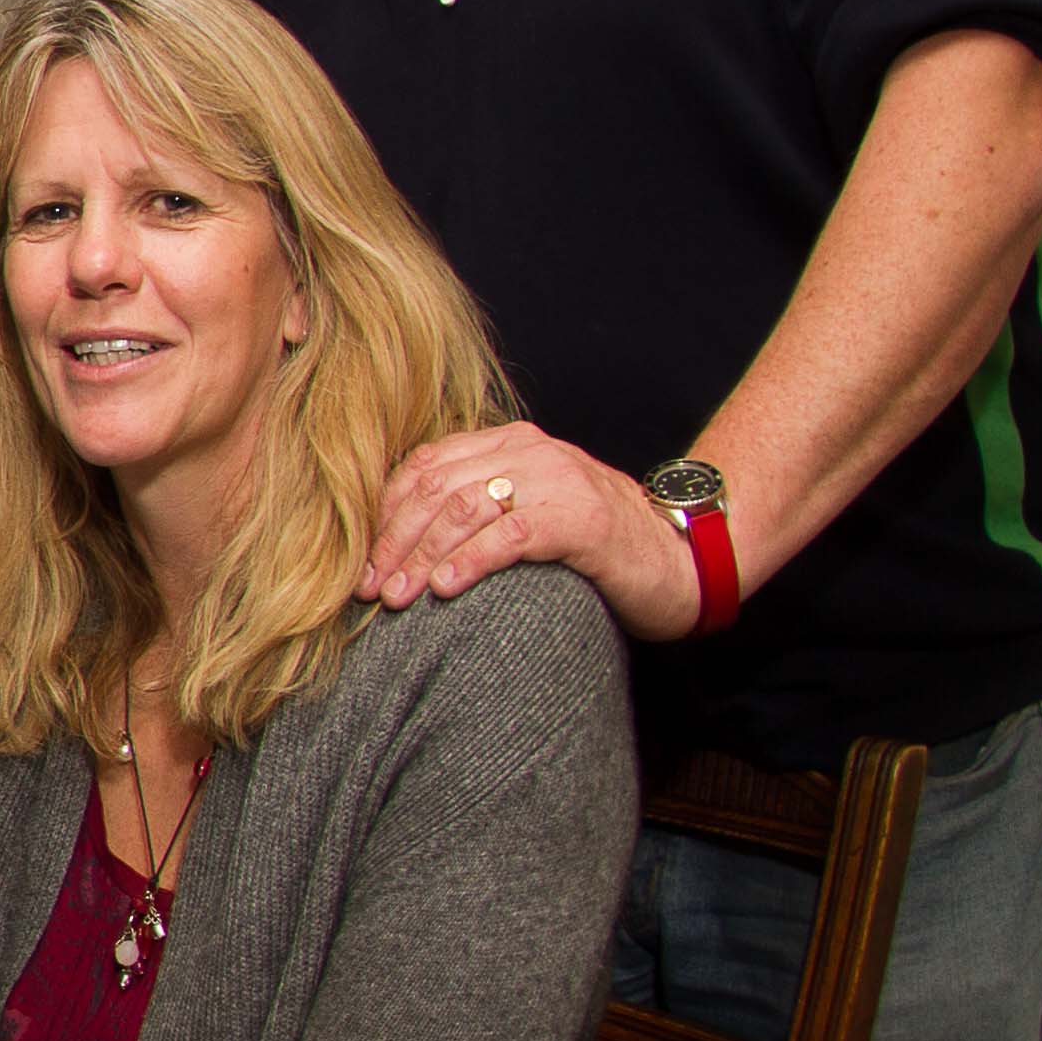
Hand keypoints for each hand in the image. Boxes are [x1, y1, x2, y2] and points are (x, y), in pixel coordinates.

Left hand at [365, 425, 703, 636]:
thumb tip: (395, 543)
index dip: (384, 515)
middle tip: (369, 588)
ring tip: (397, 597)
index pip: (424, 467)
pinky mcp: (581, 517)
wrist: (681, 561)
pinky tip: (444, 588)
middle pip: (435, 489)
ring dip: (421, 557)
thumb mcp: (527, 514)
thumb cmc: (593, 548)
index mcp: (509, 443)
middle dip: (394, 542)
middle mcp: (530, 451)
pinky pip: (509, 534)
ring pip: (464, 510)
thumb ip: (476, 510)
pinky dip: (469, 561)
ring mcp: (557, 479)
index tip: (360, 563)